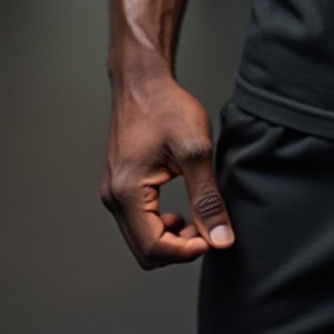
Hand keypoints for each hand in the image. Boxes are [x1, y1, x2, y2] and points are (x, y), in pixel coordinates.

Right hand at [101, 73, 233, 268]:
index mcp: (127, 191)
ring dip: (171, 240)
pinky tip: (182, 212)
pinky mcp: (120, 186)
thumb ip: (207, 197)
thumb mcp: (195, 150)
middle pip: (144, 250)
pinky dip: (162, 227)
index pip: (153, 247)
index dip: (186, 252)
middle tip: (208, 230)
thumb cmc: (166, 107)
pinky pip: (138, 223)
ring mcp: (114, 192)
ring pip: (141, 239)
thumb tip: (220, 238)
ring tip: (198, 219)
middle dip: (179, 250)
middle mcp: (114, 197)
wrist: (144, 82)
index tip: (212, 239)